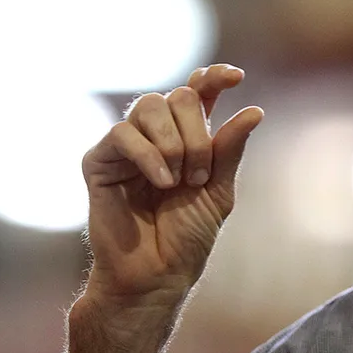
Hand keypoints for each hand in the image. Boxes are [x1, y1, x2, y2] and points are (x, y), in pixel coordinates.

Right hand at [80, 64, 263, 313]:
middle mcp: (157, 136)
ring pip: (149, 106)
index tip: (235, 77)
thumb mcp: (219, 190)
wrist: (157, 275)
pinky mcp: (99, 162)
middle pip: (178, 96)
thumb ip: (229, 149)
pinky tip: (162, 181)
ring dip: (174, 143)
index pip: (199, 92)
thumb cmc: (188, 236)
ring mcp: (127, 147)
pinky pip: (122, 134)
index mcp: (188, 138)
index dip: (214, 78)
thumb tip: (254, 110)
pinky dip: (148, 155)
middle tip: (199, 175)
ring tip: (180, 181)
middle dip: (197, 133)